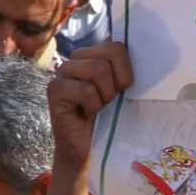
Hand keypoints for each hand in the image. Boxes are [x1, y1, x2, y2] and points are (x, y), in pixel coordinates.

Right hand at [46, 42, 133, 194]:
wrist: (89, 149)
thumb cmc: (110, 119)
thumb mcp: (124, 91)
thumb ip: (127, 67)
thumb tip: (141, 47)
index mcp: (94, 54)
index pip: (118, 45)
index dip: (127, 70)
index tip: (123, 89)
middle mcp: (77, 58)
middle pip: (111, 54)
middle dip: (117, 83)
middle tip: (108, 101)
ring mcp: (63, 71)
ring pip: (98, 69)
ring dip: (105, 95)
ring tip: (97, 108)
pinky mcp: (54, 88)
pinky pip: (85, 89)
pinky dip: (92, 105)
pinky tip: (86, 114)